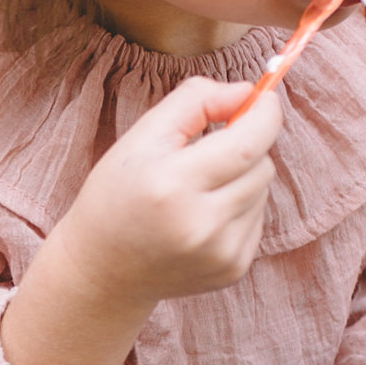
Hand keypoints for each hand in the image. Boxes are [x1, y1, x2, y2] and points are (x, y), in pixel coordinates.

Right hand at [55, 76, 282, 303]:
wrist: (100, 271)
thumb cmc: (116, 196)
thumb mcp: (141, 137)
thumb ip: (194, 102)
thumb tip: (248, 93)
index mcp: (172, 186)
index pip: (248, 143)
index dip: (265, 114)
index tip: (264, 98)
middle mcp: (201, 225)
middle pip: (262, 165)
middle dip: (245, 147)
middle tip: (208, 152)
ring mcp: (219, 253)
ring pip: (263, 192)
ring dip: (241, 180)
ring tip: (198, 191)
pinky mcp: (232, 270)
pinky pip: (257, 220)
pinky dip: (238, 209)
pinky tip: (202, 218)